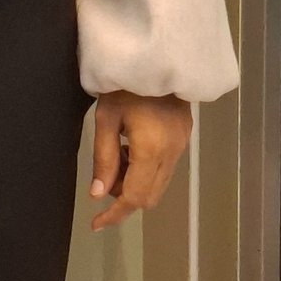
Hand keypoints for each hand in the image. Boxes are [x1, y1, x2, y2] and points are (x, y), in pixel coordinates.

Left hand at [86, 90, 192, 230]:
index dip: (114, 214)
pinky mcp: (185, 137)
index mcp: (151, 150)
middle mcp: (172, 154)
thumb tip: (98, 195)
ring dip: (135, 183)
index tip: (96, 224)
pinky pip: (165, 168)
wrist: (158, 56)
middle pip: (149, 197)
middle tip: (104, 175)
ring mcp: (182, 146)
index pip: (133, 197)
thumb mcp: (105, 119)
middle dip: (123, 197)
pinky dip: (146, 170)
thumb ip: (103, 158)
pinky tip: (132, 146)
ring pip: (158, 185)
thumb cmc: (124, 85)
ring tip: (118, 155)